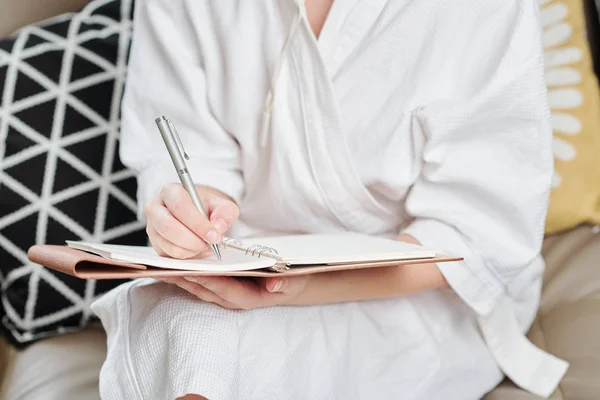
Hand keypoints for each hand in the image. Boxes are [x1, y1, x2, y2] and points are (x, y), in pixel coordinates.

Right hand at [144, 183, 238, 258]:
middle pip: (169, 227)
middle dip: (194, 240)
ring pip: (170, 245)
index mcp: (170, 192)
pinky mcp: (155, 244)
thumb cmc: (206, 207)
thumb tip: (218, 228)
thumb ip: (225, 213)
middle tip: (210, 243)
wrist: (196, 213)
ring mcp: (152, 228)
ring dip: (192, 250)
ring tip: (205, 244)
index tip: (213, 235)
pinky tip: (197, 248)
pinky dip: (188, 256)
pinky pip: (170, 255)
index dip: (197, 223)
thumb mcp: (221, 205)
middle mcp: (155, 208)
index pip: (180, 206)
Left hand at [157, 275, 310, 309]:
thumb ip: (286, 283)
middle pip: (206, 290)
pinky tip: (171, 266)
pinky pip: (198, 283)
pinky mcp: (218, 288)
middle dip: (187, 279)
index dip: (209, 281)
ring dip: (181, 278)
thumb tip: (275, 284)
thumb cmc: (288, 281)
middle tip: (167, 268)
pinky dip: (184, 275)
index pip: (225, 290)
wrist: (286, 284)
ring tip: (162, 266)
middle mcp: (232, 299)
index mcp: (249, 297)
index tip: (193, 271)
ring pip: (198, 288)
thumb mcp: (293, 280)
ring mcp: (223, 295)